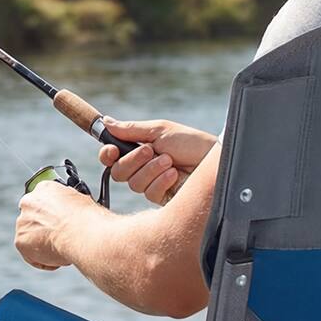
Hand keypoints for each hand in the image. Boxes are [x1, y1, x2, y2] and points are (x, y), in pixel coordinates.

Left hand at [14, 178, 91, 270]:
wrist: (83, 234)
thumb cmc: (88, 220)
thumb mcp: (82, 205)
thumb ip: (70, 208)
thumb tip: (74, 216)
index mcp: (46, 189)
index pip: (44, 202)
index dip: (52, 216)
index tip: (60, 225)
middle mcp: (29, 201)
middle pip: (33, 219)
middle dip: (45, 230)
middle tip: (61, 239)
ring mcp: (22, 221)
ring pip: (31, 238)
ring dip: (45, 246)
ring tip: (64, 251)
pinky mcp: (20, 241)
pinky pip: (32, 255)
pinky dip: (45, 261)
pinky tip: (60, 259)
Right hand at [98, 117, 217, 205]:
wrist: (214, 161)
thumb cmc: (191, 143)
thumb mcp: (160, 131)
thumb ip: (132, 129)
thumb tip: (106, 121)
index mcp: (140, 150)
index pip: (113, 157)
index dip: (107, 155)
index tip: (112, 150)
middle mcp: (144, 168)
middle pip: (118, 172)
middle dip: (133, 160)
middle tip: (150, 150)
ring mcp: (153, 184)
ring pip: (134, 184)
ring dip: (151, 170)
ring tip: (170, 161)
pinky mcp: (164, 198)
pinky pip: (149, 193)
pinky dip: (161, 182)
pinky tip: (174, 175)